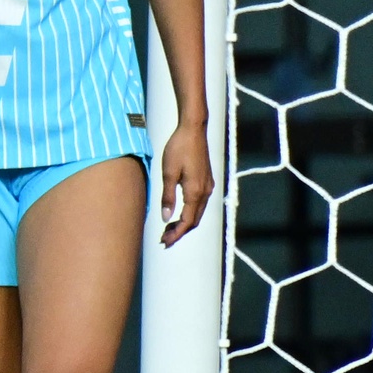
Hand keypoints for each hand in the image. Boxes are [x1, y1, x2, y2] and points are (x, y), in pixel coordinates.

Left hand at [157, 120, 214, 246]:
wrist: (193, 130)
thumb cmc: (178, 148)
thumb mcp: (168, 172)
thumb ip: (167, 196)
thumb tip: (166, 217)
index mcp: (196, 192)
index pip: (187, 221)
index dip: (176, 234)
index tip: (164, 242)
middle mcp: (205, 192)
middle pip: (194, 220)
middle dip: (180, 232)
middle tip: (164, 239)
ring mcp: (208, 186)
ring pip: (198, 212)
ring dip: (184, 223)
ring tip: (168, 229)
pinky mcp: (206, 181)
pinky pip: (199, 203)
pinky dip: (189, 212)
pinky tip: (178, 213)